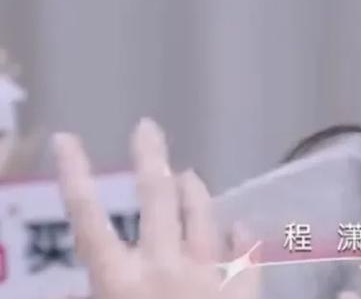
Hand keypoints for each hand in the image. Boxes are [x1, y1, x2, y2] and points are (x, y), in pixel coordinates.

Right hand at [52, 118, 259, 298]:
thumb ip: (97, 293)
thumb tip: (77, 282)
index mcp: (118, 281)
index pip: (88, 219)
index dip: (75, 176)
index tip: (68, 139)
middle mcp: (163, 266)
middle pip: (157, 196)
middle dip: (151, 157)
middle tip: (147, 127)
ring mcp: (208, 273)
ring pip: (203, 215)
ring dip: (195, 192)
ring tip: (190, 176)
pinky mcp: (243, 287)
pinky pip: (246, 251)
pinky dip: (240, 237)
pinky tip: (241, 226)